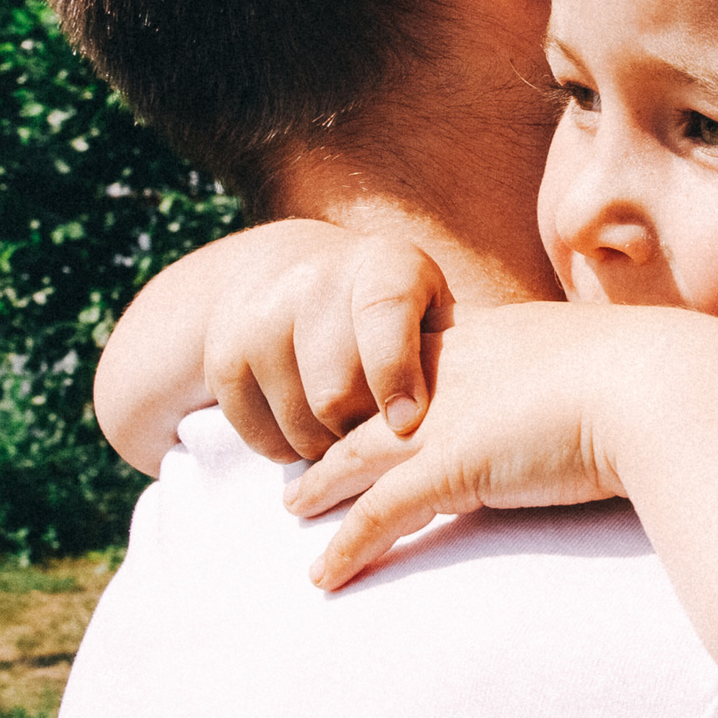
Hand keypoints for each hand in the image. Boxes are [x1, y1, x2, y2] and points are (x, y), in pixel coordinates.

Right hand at [92, 220, 451, 472]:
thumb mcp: (431, 310)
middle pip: (337, 391)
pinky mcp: (224, 357)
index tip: (406, 423)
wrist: (290, 274)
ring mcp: (261, 316)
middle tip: (385, 445)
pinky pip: (262, 436)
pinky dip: (290, 452)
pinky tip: (310, 431)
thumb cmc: (392, 314)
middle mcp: (314, 279)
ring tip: (351, 436)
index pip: (382, 316)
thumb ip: (456, 352)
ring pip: (301, 423)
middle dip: (366, 433)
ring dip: (331, 450)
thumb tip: (492, 412)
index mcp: (383, 265)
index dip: (394, 374)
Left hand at [284, 301, 672, 588]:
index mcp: (491, 336)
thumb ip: (587, 373)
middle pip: (371, 399)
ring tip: (292, 507)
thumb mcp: (611, 357)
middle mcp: (455, 369)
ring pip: (356, 454)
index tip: (368, 400)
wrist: (661, 387)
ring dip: (320, 484)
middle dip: (334, 427)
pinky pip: (376, 514)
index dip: (387, 380)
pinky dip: (345, 546)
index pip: (417, 353)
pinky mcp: (450, 467)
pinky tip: (324, 574)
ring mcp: (446, 417)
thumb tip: (612, 388)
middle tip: (306, 451)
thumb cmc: (660, 379)